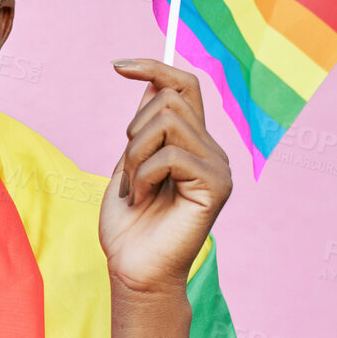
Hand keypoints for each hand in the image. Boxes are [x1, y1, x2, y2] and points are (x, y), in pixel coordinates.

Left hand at [99, 59, 232, 296]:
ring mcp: (218, 167)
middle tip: (127, 172)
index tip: (118, 66)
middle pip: (171, 98)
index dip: (154, 67)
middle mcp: (211, 150)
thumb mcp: (129, 165)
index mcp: (193, 143)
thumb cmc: (129, 227)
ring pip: (168, 121)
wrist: (134, 272)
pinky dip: (143, 175)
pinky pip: (171, 155)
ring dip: (135, 154)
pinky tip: (142, 200)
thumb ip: (144, 128)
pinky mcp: (217, 185)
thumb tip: (151, 83)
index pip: (184, 85)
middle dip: (134, 130)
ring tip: (134, 188)